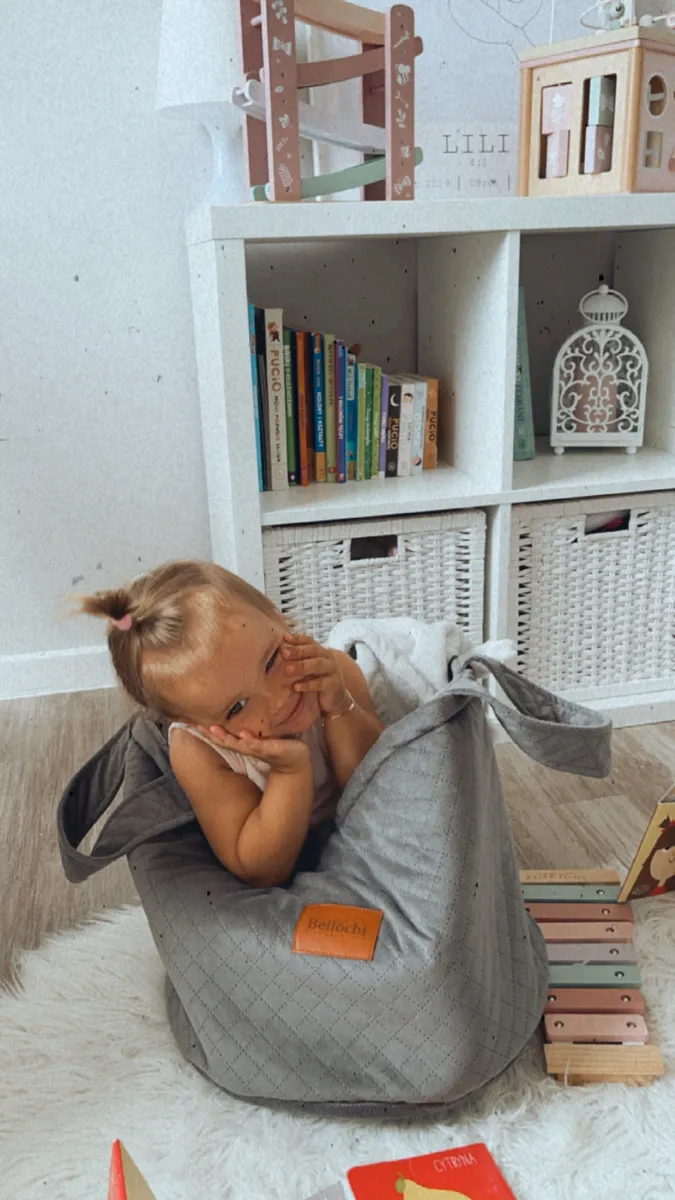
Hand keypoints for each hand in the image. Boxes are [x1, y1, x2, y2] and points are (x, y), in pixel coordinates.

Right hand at [196, 724, 311, 776]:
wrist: (296, 758)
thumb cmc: (278, 743)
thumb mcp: (262, 732)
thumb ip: (251, 723)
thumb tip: (241, 705)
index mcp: (244, 743)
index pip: (223, 737)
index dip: (208, 731)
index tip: (193, 723)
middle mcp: (248, 748)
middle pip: (226, 742)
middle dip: (211, 735)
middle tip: (196, 727)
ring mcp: (259, 750)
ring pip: (239, 745)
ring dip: (226, 738)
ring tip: (213, 731)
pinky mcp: (273, 750)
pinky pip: (260, 745)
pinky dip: (251, 741)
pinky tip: (243, 736)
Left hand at [281, 633, 351, 716]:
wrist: (334, 698)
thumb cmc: (317, 679)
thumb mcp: (308, 667)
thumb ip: (298, 659)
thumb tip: (280, 650)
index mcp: (320, 651)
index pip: (309, 641)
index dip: (297, 638)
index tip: (284, 638)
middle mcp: (328, 658)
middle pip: (313, 650)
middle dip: (298, 651)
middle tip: (283, 653)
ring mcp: (333, 670)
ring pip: (318, 664)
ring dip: (302, 666)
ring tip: (287, 670)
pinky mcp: (334, 684)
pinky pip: (321, 683)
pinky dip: (308, 684)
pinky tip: (296, 686)